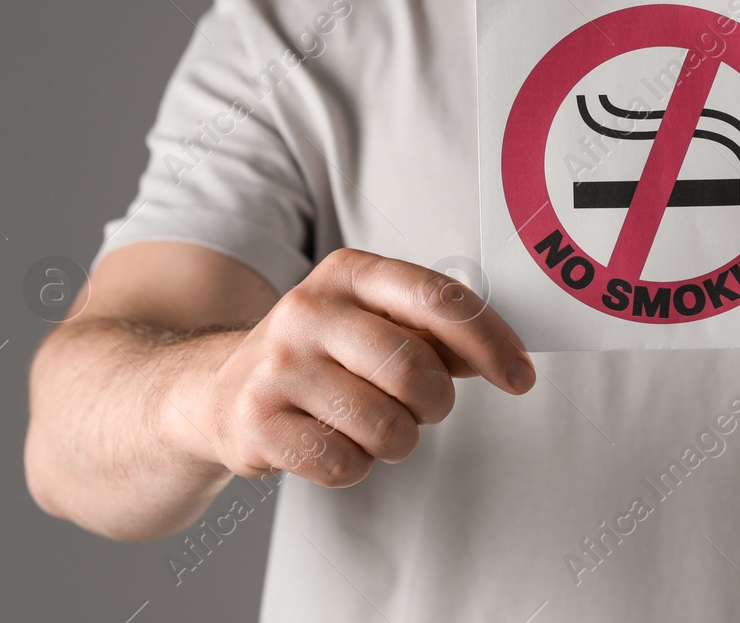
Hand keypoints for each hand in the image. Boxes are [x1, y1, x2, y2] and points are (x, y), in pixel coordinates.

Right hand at [169, 248, 534, 487]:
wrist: (218, 388)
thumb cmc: (320, 354)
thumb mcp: (372, 321)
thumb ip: (435, 331)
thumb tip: (506, 356)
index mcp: (349, 272)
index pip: (438, 299)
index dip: (490, 341)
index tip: (521, 376)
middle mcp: (309, 309)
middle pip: (416, 369)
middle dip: (437, 403)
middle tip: (426, 408)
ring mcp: (278, 366)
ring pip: (386, 426)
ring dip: (397, 440)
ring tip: (371, 424)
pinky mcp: (257, 422)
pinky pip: (344, 464)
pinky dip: (354, 466)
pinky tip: (333, 443)